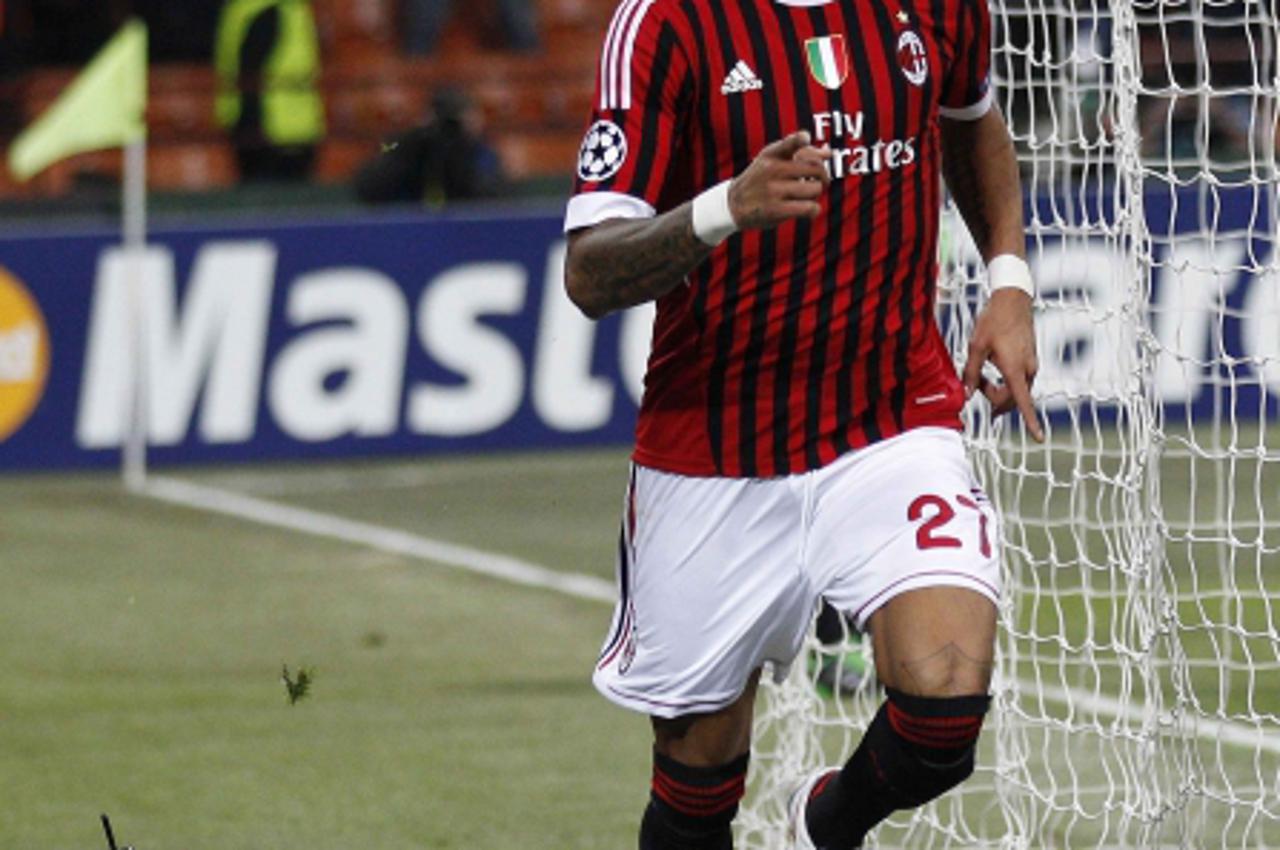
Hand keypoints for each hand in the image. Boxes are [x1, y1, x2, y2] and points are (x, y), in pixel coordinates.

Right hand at [727, 131, 831, 229]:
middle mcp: (772, 170)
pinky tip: (808, 210)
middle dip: (823, 176)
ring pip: (815, 189)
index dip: (800, 139)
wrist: (733, 204)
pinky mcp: (776, 210)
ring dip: (815, 195)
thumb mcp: (773, 161)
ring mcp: (773, 190)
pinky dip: (814, 210)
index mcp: (772, 154)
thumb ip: (801, 153)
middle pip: (816, 168)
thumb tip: (828, 152)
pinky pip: (809, 208)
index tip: (805, 138)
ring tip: (806, 197)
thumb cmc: (760, 180)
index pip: (789, 143)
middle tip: (818, 182)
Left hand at [962, 288, 1043, 441]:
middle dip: (995, 400)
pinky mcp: (1031, 360)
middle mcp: (1028, 369)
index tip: (1038, 437)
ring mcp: (1031, 365)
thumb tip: (967, 397)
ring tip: (981, 375)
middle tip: (975, 385)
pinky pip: (1019, 381)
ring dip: (999, 391)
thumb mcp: (975, 347)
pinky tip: (992, 369)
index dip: (1030, 421)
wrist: (1012, 300)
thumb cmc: (993, 321)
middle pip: (1014, 400)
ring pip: (1017, 391)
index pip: (1023, 402)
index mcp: (1014, 368)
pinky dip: (1006, 382)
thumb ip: (971, 373)